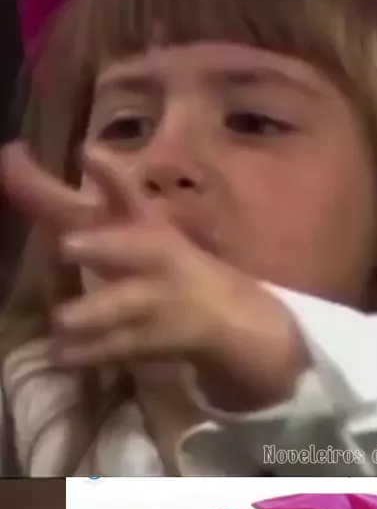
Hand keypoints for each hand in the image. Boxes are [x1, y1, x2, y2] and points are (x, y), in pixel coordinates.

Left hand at [0, 142, 307, 411]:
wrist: (224, 311)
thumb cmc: (159, 259)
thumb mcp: (130, 225)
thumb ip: (74, 199)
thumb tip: (19, 161)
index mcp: (149, 224)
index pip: (130, 193)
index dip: (110, 174)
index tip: (86, 152)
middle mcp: (156, 257)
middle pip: (134, 250)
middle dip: (103, 247)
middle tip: (67, 246)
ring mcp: (156, 301)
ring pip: (124, 306)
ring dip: (94, 312)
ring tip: (61, 319)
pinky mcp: (151, 339)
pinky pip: (116, 348)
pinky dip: (87, 353)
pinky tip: (57, 356)